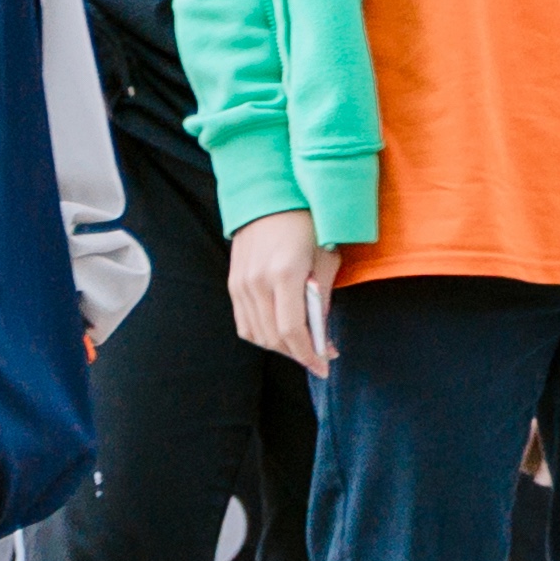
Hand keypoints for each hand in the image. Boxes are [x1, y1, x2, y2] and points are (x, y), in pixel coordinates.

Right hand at [225, 211, 336, 372]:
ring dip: (281, 347)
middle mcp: (256, 282)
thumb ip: (321, 296)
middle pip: (273, 336)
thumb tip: (320, 331)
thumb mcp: (326, 257)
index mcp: (284, 273)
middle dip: (298, 354)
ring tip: (304, 347)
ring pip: (256, 333)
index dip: (308, 353)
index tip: (325, 365)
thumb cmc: (308, 222)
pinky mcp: (233, 282)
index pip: (292, 329)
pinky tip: (282, 334)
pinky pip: (244, 321)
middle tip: (321, 356)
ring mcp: (240, 283)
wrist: (270, 195)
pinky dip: (263, 334)